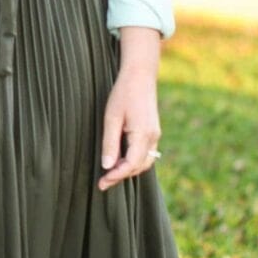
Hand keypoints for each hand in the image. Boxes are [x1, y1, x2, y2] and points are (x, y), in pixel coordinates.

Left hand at [98, 26, 162, 190]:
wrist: (140, 76)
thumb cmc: (123, 94)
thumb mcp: (111, 118)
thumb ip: (110, 143)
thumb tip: (107, 166)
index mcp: (143, 134)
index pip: (131, 164)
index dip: (117, 176)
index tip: (102, 182)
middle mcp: (153, 137)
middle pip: (139, 167)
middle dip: (122, 176)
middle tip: (103, 182)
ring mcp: (155, 135)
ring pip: (145, 162)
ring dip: (128, 170)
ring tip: (110, 173)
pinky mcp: (153, 132)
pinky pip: (146, 154)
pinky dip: (134, 161)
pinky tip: (120, 161)